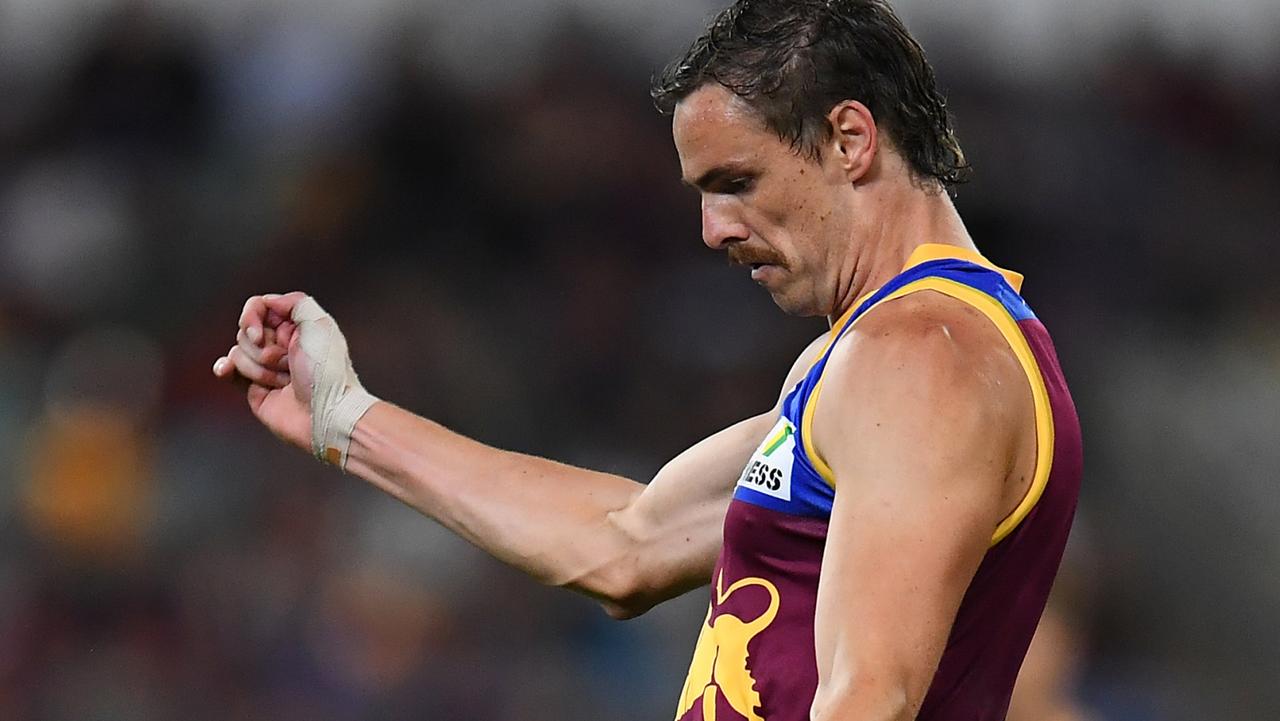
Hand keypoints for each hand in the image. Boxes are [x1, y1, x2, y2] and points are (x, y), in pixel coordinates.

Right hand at [213, 292, 313, 451]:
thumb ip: (295, 302)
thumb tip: (268, 301)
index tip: (259, 335)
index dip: (252, 318)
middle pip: (246, 331)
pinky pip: (230, 371)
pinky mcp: (255, 388)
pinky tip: (224, 369)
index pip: (258, 307)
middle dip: (263, 349)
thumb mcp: (319, 325)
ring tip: (284, 381)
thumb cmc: (327, 372)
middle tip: (288, 364)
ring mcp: (267, 366)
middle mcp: (281, 343)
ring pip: (238, 352)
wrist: (326, 414)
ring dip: (259, 368)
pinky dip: (224, 368)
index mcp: (296, 325)